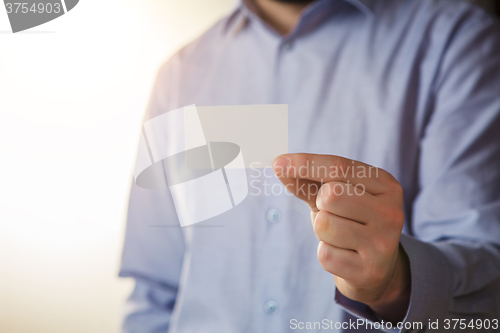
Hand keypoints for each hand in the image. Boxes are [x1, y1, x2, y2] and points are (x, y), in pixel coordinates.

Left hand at [273, 153, 410, 322]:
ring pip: (324, 225)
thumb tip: (280, 165)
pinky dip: (326, 253)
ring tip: (340, 236)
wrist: (374, 269)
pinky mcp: (370, 270)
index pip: (339, 167)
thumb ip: (308, 180)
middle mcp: (391, 212)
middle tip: (334, 214)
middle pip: (331, 195)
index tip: (278, 162)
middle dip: (321, 204)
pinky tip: (344, 255)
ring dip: (322, 231)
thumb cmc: (350, 222)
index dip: (306, 163)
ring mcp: (384, 243)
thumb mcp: (334, 197)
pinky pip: (324, 254)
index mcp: (386, 185)